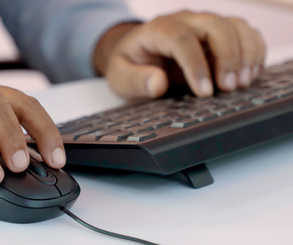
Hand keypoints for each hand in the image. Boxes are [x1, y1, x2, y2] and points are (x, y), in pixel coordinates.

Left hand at [94, 11, 265, 98]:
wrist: (137, 52)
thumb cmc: (130, 64)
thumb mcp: (120, 76)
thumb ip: (135, 80)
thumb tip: (157, 84)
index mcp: (158, 29)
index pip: (181, 39)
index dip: (196, 65)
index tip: (204, 92)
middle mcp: (185, 21)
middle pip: (216, 26)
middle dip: (228, 57)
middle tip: (229, 88)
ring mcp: (204, 25)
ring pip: (236, 26)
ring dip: (246, 54)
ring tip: (242, 83)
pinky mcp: (218, 34)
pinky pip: (245, 33)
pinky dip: (254, 51)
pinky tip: (249, 74)